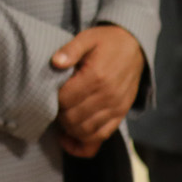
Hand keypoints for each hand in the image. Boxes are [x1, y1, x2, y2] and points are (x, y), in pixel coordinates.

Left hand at [51, 25, 143, 153]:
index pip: (65, 100)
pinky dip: (83, 143)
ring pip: (85, 131)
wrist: (134, 47)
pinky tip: (69, 138)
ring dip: (68, 129)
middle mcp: (108, 96)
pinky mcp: (120, 115)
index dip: (51, 99)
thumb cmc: (106, 42)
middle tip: (52, 106)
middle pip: (73, 118)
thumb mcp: (87, 38)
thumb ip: (70, 49)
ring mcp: (116, 108)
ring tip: (60, 118)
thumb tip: (55, 62)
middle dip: (58, 115)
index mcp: (96, 77)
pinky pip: (101, 137)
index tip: (48, 93)